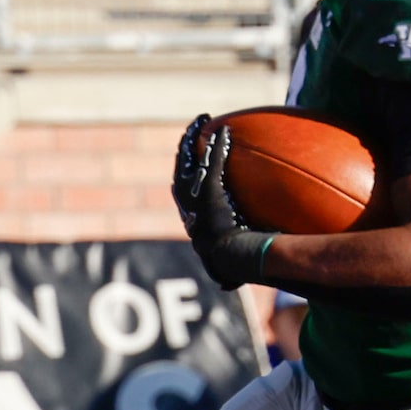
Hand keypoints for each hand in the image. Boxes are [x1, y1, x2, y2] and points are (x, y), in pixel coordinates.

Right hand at [171, 115, 274, 287]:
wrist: (229, 260)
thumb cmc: (230, 267)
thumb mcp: (222, 270)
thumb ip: (224, 273)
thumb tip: (230, 286)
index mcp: (189, 220)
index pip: (181, 192)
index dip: (182, 176)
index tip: (187, 164)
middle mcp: (186, 206)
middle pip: (179, 170)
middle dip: (183, 150)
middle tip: (190, 133)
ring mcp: (197, 197)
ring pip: (190, 160)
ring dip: (194, 139)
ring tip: (200, 123)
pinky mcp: (210, 190)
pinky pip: (214, 162)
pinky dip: (218, 146)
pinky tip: (224, 131)